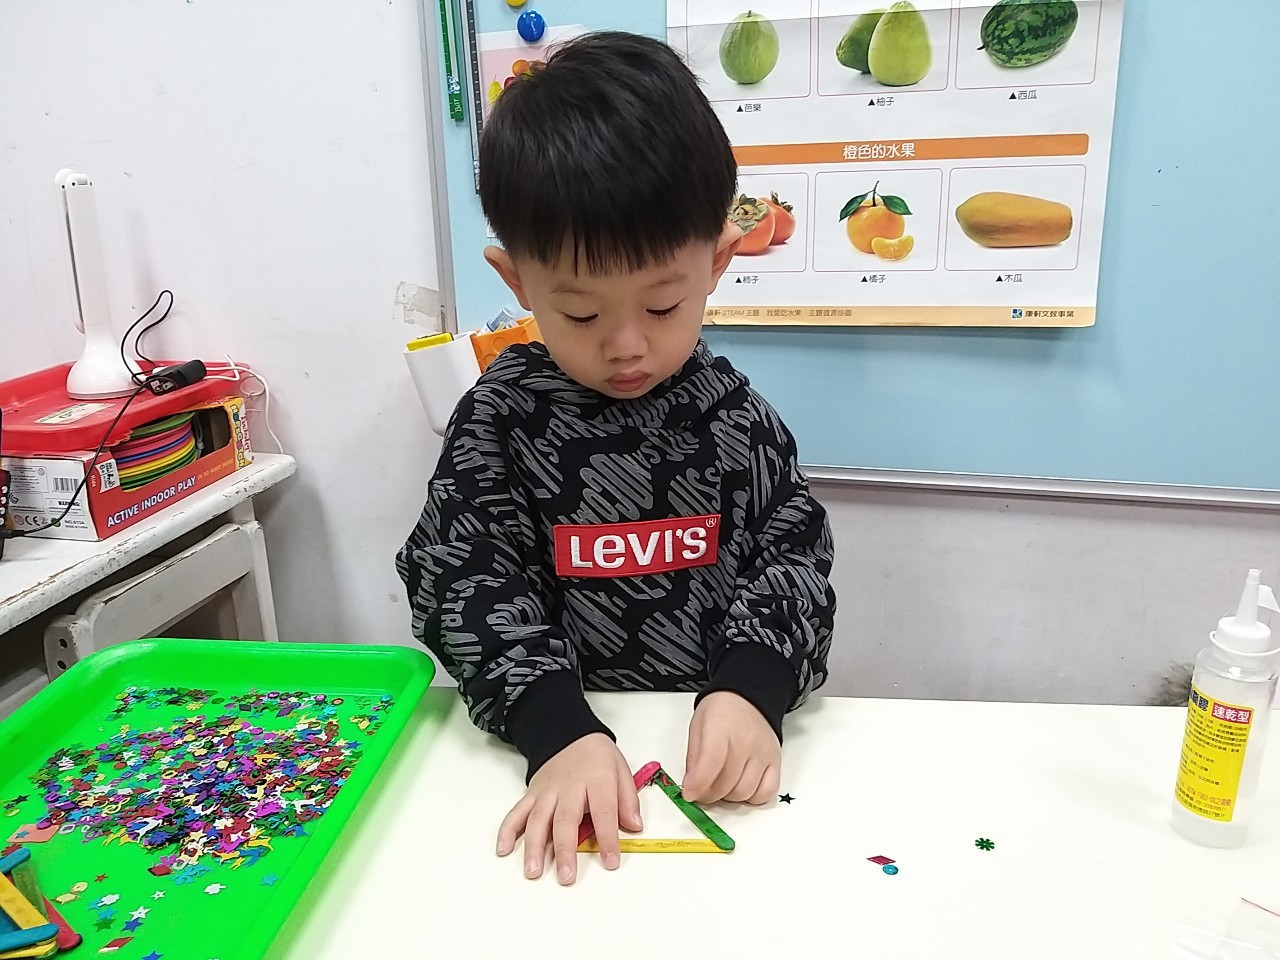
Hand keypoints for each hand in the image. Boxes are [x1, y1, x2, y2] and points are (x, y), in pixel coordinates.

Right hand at [495, 733, 641, 884]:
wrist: (570, 734)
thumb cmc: (596, 756)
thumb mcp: (621, 770)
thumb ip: (628, 800)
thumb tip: (635, 826)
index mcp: (596, 781)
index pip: (603, 811)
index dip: (607, 838)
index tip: (611, 860)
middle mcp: (569, 788)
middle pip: (565, 820)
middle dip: (564, 850)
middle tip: (565, 876)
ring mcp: (547, 792)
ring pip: (538, 820)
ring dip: (534, 847)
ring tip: (533, 871)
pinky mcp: (532, 795)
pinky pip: (517, 812)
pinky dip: (508, 830)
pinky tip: (503, 849)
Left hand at [682, 691, 780, 804]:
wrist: (747, 699)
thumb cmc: (721, 712)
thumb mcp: (697, 727)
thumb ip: (693, 758)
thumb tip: (691, 787)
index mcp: (721, 727)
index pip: (712, 761)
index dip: (699, 783)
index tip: (690, 794)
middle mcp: (746, 740)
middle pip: (726, 783)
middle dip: (708, 794)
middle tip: (700, 789)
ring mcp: (763, 753)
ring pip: (744, 792)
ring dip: (727, 797)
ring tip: (720, 784)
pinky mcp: (775, 762)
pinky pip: (766, 793)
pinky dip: (751, 797)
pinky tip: (740, 786)